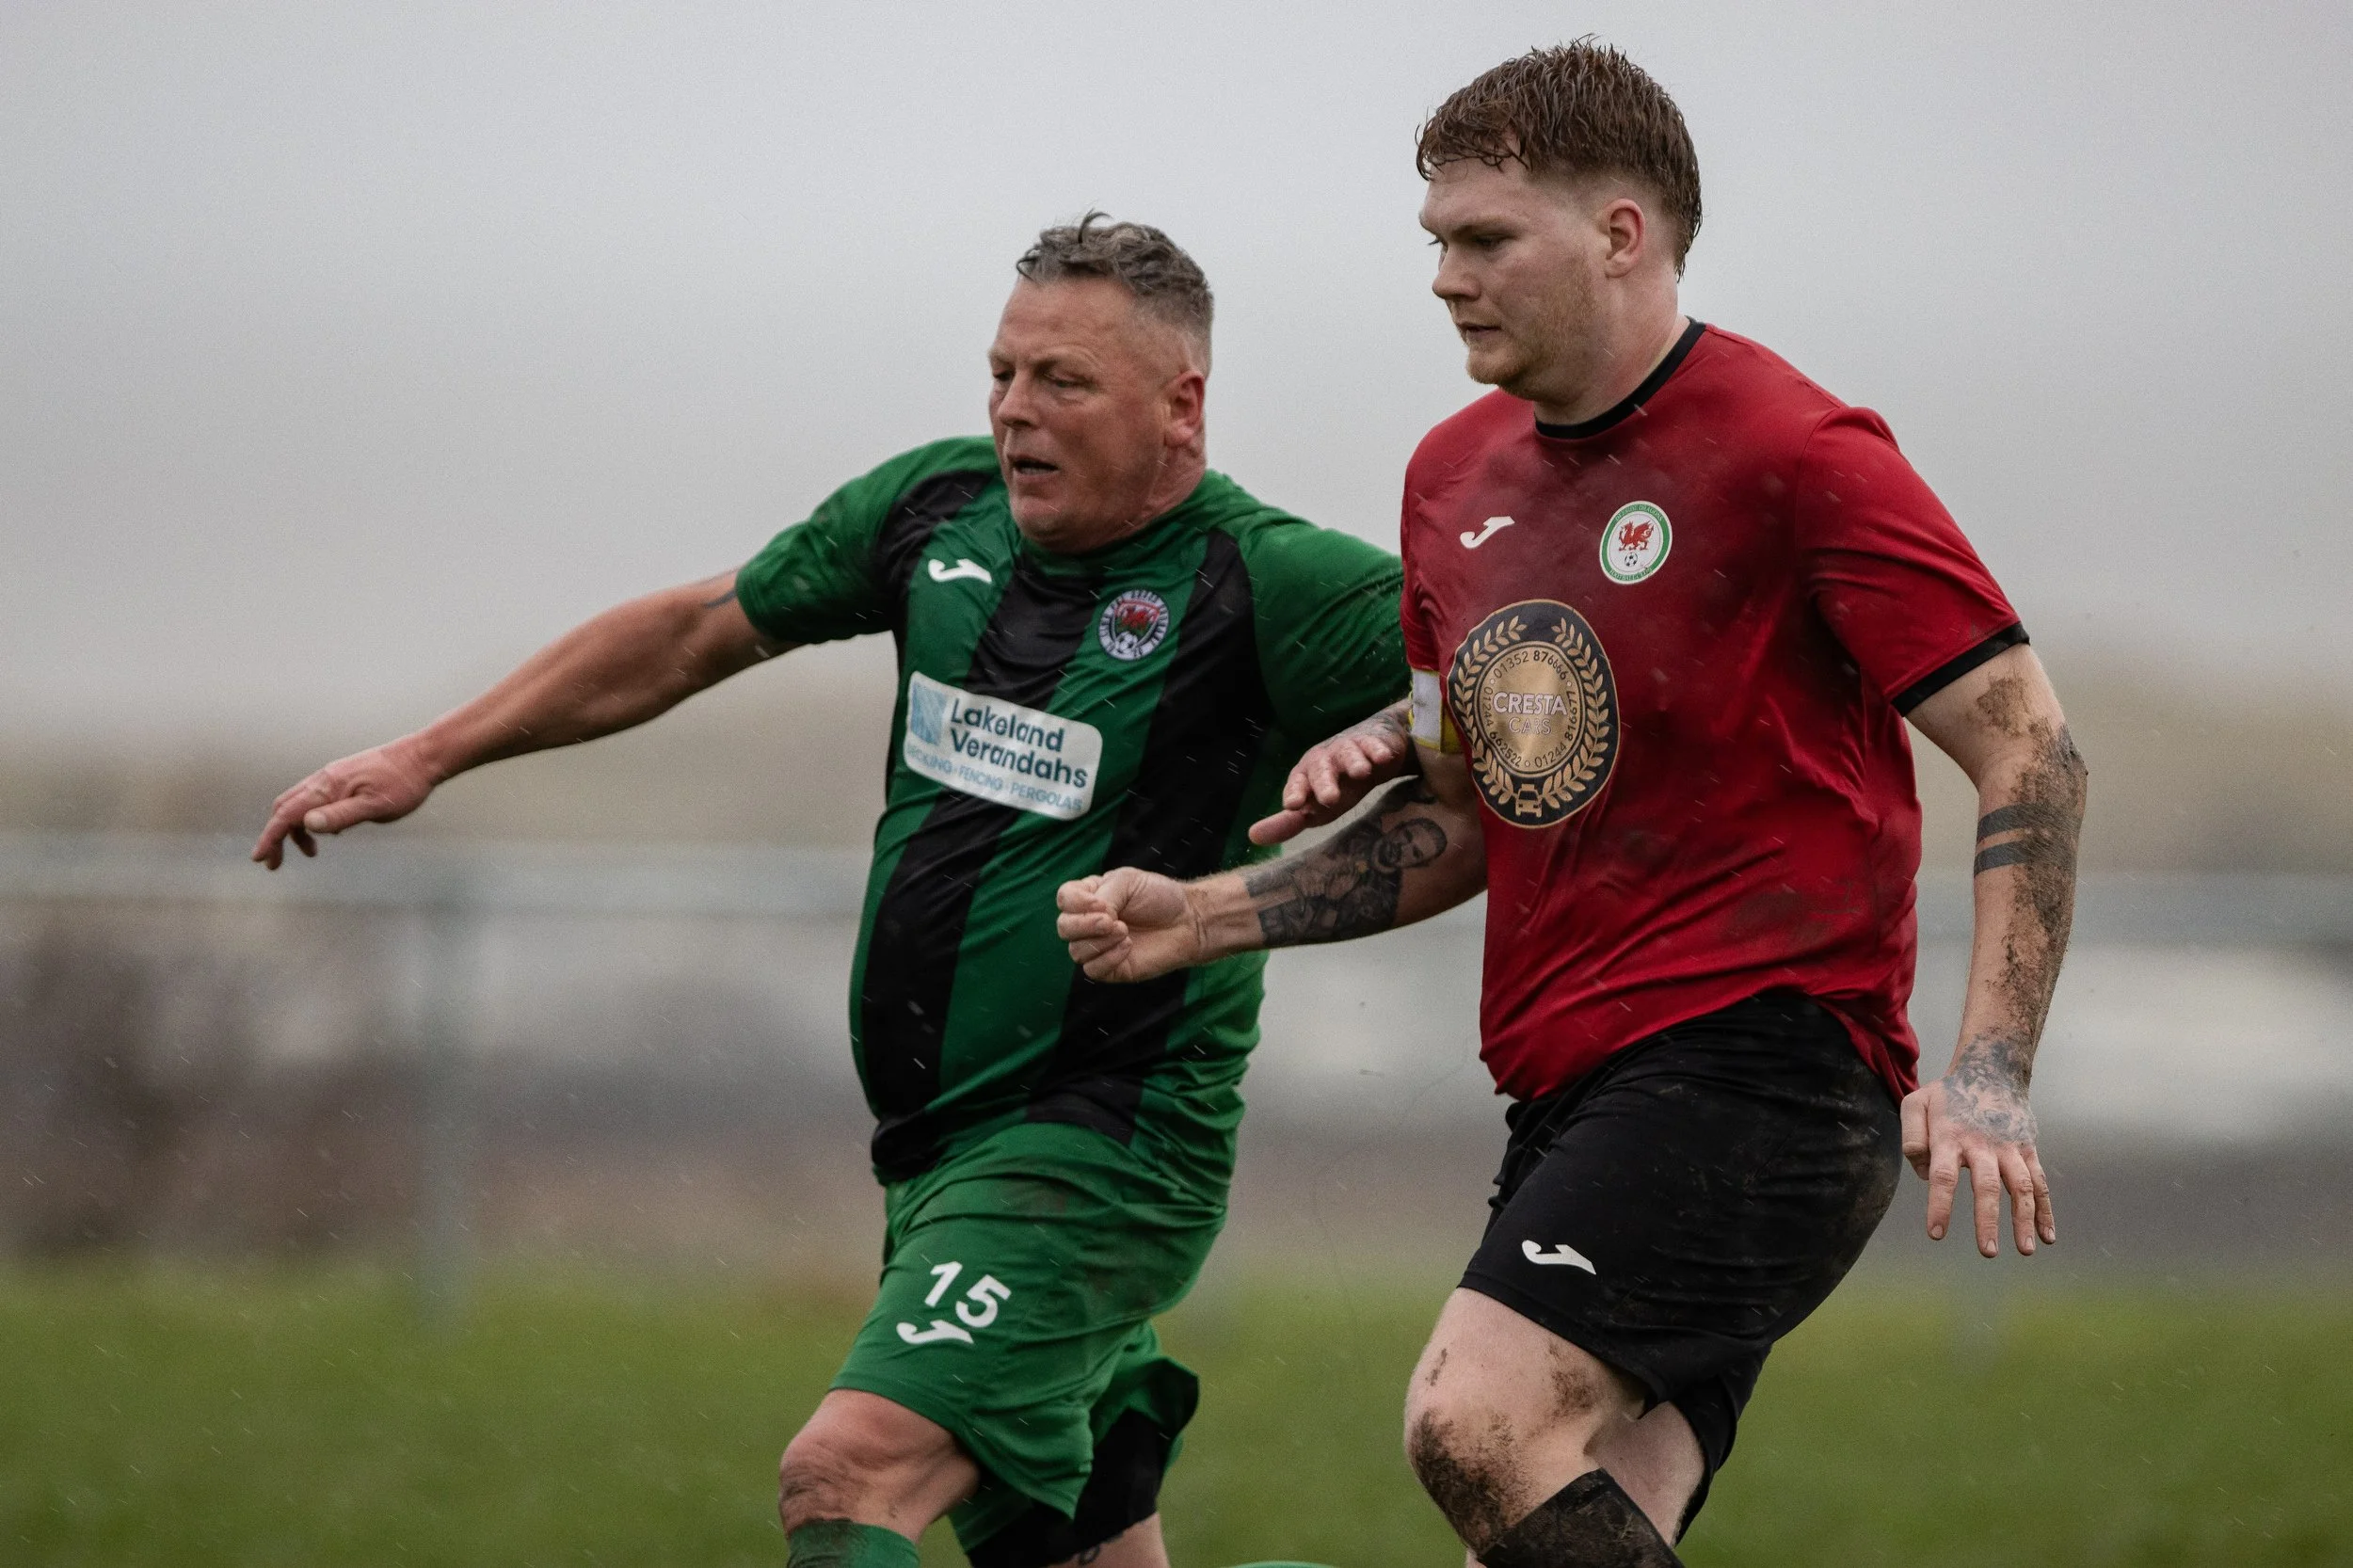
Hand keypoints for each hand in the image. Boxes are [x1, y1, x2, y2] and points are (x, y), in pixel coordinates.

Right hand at [252, 738, 438, 868]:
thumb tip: (307, 824)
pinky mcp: (342, 778)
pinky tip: (330, 832)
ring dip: (296, 829)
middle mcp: (324, 779)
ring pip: (299, 803)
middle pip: (285, 808)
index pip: (287, 815)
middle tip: (276, 863)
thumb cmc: (403, 783)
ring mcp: (332, 777)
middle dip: (276, 836)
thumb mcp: (375, 806)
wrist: (422, 757)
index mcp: (328, 787)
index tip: (260, 858)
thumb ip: (341, 816)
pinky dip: (311, 818)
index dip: (270, 837)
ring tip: (311, 852)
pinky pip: (315, 798)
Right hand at [1056, 868, 1205, 982]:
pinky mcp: (1110, 968)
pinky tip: (1128, 946)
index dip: (1075, 902)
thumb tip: (1092, 918)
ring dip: (1099, 941)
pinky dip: (1108, 957)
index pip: (1064, 899)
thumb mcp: (1127, 882)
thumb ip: (1102, 896)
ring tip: (1125, 931)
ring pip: (1076, 951)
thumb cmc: (1159, 897)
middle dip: (1084, 924)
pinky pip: (1092, 969)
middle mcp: (1090, 923)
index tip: (1100, 903)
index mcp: (1090, 898)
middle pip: (1064, 927)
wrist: (1187, 921)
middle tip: (1111, 920)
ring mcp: (1099, 947)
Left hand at [1248, 704, 1414, 845]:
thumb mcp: (1315, 806)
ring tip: (1362, 773)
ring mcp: (1348, 748)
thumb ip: (1289, 822)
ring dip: (1354, 762)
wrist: (1371, 751)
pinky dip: (1378, 751)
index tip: (1293, 805)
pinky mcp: (1372, 742)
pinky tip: (1383, 757)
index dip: (1295, 792)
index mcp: (1306, 774)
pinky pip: (1375, 746)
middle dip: (1324, 782)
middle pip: (1321, 768)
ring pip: (1348, 753)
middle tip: (1330, 799)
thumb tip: (1253, 837)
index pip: (1297, 782)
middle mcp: (1324, 759)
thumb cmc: (1338, 784)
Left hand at [1901, 1049, 2055, 1257]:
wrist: (1991, 1069)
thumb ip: (1912, 1139)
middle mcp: (1981, 1144)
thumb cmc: (1947, 1095)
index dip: (1940, 1205)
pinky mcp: (2028, 1149)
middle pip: (1986, 1186)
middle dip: (1987, 1220)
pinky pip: (2039, 1182)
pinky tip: (2047, 1237)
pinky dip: (2045, 1210)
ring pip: (2021, 1187)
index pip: (1942, 1175)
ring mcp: (2009, 1147)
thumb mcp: (1915, 1104)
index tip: (1936, 1234)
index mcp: (1949, 1136)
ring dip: (2024, 1220)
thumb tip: (1924, 1175)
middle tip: (1987, 1252)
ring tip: (2025, 1250)